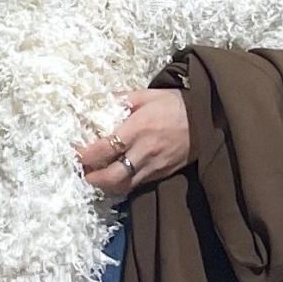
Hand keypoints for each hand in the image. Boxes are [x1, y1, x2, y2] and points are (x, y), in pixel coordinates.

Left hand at [75, 87, 190, 198]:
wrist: (208, 120)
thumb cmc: (176, 104)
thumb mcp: (146, 95)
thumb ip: (120, 100)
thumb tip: (95, 104)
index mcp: (138, 128)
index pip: (104, 148)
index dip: (84, 154)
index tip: (74, 152)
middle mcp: (145, 151)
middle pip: (112, 176)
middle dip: (92, 178)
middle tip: (82, 172)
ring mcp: (154, 166)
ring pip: (123, 186)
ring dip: (105, 185)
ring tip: (96, 177)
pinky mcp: (162, 174)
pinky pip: (137, 185)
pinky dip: (122, 184)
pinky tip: (115, 177)